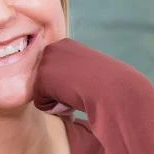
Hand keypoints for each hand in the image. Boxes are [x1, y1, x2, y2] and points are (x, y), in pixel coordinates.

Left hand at [32, 38, 152, 115]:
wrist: (112, 88)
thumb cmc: (108, 84)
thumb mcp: (90, 69)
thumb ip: (74, 71)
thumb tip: (64, 85)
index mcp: (65, 44)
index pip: (55, 71)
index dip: (68, 83)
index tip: (84, 83)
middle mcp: (52, 49)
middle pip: (45, 81)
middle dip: (60, 91)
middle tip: (80, 90)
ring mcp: (45, 64)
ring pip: (43, 92)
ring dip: (59, 100)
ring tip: (77, 94)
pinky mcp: (41, 80)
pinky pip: (41, 104)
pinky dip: (56, 108)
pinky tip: (72, 100)